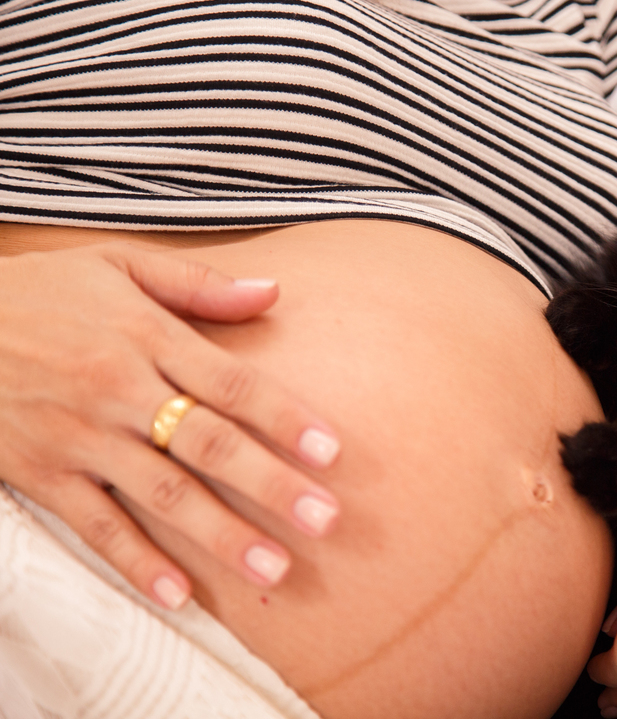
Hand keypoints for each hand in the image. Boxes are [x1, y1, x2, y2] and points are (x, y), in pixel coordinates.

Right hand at [0, 242, 342, 608]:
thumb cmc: (40, 292)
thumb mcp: (116, 265)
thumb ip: (197, 284)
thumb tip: (273, 291)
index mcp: (147, 336)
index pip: (232, 383)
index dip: (285, 418)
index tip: (332, 451)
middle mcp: (120, 390)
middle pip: (209, 444)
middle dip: (272, 485)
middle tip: (325, 520)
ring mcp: (80, 437)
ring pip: (162, 493)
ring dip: (220, 535)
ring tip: (273, 569)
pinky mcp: (42, 474)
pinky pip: (96, 525)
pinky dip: (137, 561)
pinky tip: (179, 596)